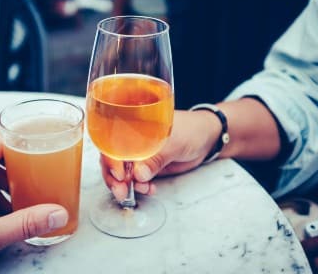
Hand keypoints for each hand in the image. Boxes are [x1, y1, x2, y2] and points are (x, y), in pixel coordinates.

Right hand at [101, 110, 220, 200]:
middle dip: (114, 178)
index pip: (112, 143)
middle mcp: (131, 141)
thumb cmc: (190, 130)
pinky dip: (139, 187)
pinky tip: (149, 189)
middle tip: (122, 191)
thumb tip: (138, 174)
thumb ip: (156, 158)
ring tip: (142, 190)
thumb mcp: (174, 143)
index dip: (111, 159)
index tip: (119, 175)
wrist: (207, 138)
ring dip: (127, 185)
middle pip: (112, 159)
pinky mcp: (147, 167)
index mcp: (132, 126)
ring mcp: (139, 155)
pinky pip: (136, 180)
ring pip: (122, 172)